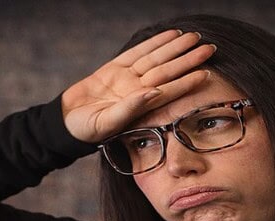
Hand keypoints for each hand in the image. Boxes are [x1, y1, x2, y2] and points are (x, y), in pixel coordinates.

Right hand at [61, 30, 215, 142]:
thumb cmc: (85, 130)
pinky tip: (172, 35)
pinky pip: (138, 52)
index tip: (206, 74)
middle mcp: (137, 91)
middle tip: (210, 48)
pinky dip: (154, 43)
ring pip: (156, 59)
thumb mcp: (107, 123)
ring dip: (175, 48)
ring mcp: (127, 79)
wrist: (64, 123)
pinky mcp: (115, 68)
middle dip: (188, 60)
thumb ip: (130, 108)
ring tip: (195, 37)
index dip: (187, 83)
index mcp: (139, 107)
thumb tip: (154, 92)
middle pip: (167, 71)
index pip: (168, 92)